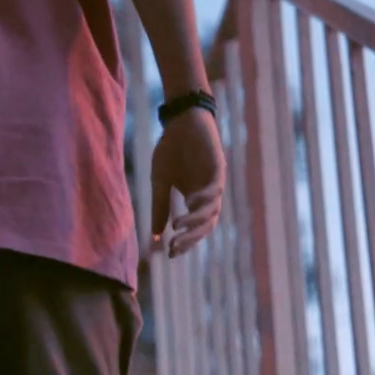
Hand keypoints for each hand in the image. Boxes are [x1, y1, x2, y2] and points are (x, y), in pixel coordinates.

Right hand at [151, 107, 224, 256]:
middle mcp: (207, 195)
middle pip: (205, 225)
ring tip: (179, 226)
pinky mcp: (218, 168)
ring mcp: (214, 182)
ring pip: (212, 211)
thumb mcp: (160, 181)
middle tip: (175, 247)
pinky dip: (204, 198)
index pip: (194, 229)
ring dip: (196, 221)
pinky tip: (191, 204)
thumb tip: (155, 237)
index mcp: (194, 200)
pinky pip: (215, 189)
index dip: (185, 243)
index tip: (170, 254)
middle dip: (190, 238)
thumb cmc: (171, 149)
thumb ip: (160, 207)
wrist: (180, 120)